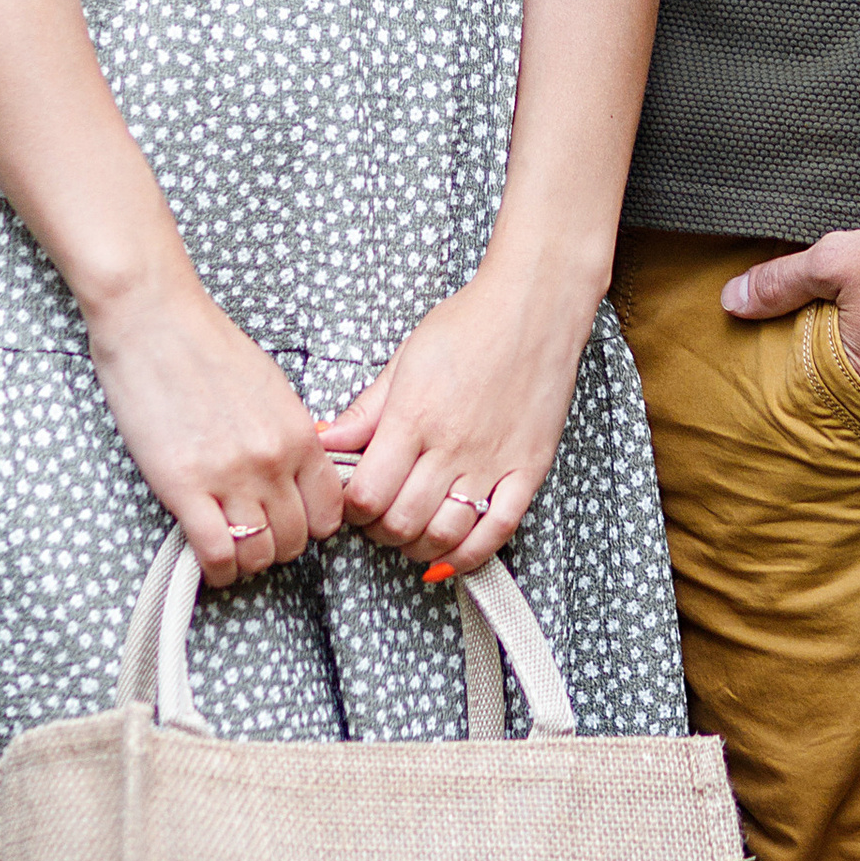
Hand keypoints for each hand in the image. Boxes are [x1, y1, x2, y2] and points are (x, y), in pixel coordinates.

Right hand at [87, 271, 347, 584]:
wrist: (155, 322)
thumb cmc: (208, 348)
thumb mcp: (273, 389)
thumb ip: (291, 435)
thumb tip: (298, 474)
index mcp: (300, 434)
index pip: (330, 512)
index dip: (312, 526)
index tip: (291, 522)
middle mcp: (273, 460)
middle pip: (296, 539)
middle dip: (278, 544)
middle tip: (256, 534)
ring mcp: (230, 476)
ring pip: (260, 553)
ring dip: (248, 560)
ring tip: (232, 547)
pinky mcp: (184, 487)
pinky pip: (217, 554)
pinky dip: (218, 569)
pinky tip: (211, 561)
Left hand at [319, 265, 590, 576]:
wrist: (536, 306)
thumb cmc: (470, 324)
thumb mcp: (405, 360)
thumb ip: (365, 410)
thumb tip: (323, 439)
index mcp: (414, 417)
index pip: (367, 494)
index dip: (351, 509)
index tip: (352, 500)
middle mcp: (452, 445)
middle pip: (401, 521)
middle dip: (379, 529)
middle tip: (378, 516)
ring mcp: (493, 461)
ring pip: (445, 534)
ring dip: (419, 545)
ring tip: (411, 530)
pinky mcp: (528, 469)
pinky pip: (499, 530)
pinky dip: (470, 554)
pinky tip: (451, 553)